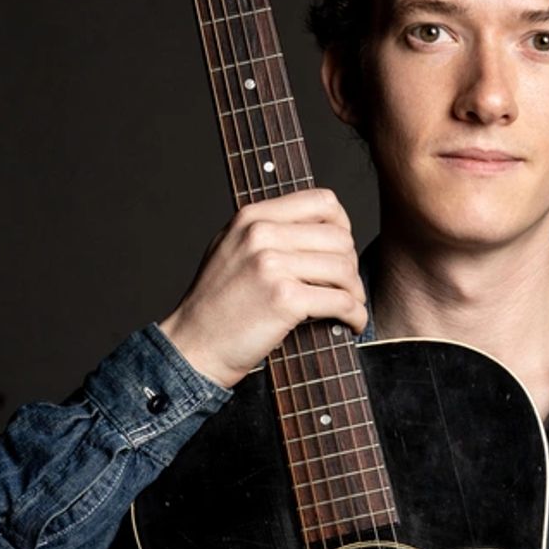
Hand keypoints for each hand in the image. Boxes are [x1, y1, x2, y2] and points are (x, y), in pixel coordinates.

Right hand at [160, 188, 365, 387]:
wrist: (193, 347)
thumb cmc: (215, 306)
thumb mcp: (230, 249)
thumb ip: (266, 231)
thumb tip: (318, 227)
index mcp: (251, 217)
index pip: (321, 202)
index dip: (343, 226)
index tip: (340, 252)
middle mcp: (261, 234)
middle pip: (339, 237)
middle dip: (350, 265)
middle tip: (346, 288)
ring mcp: (271, 265)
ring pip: (344, 268)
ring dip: (355, 292)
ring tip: (350, 306)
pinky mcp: (284, 299)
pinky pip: (340, 300)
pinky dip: (354, 315)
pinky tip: (351, 323)